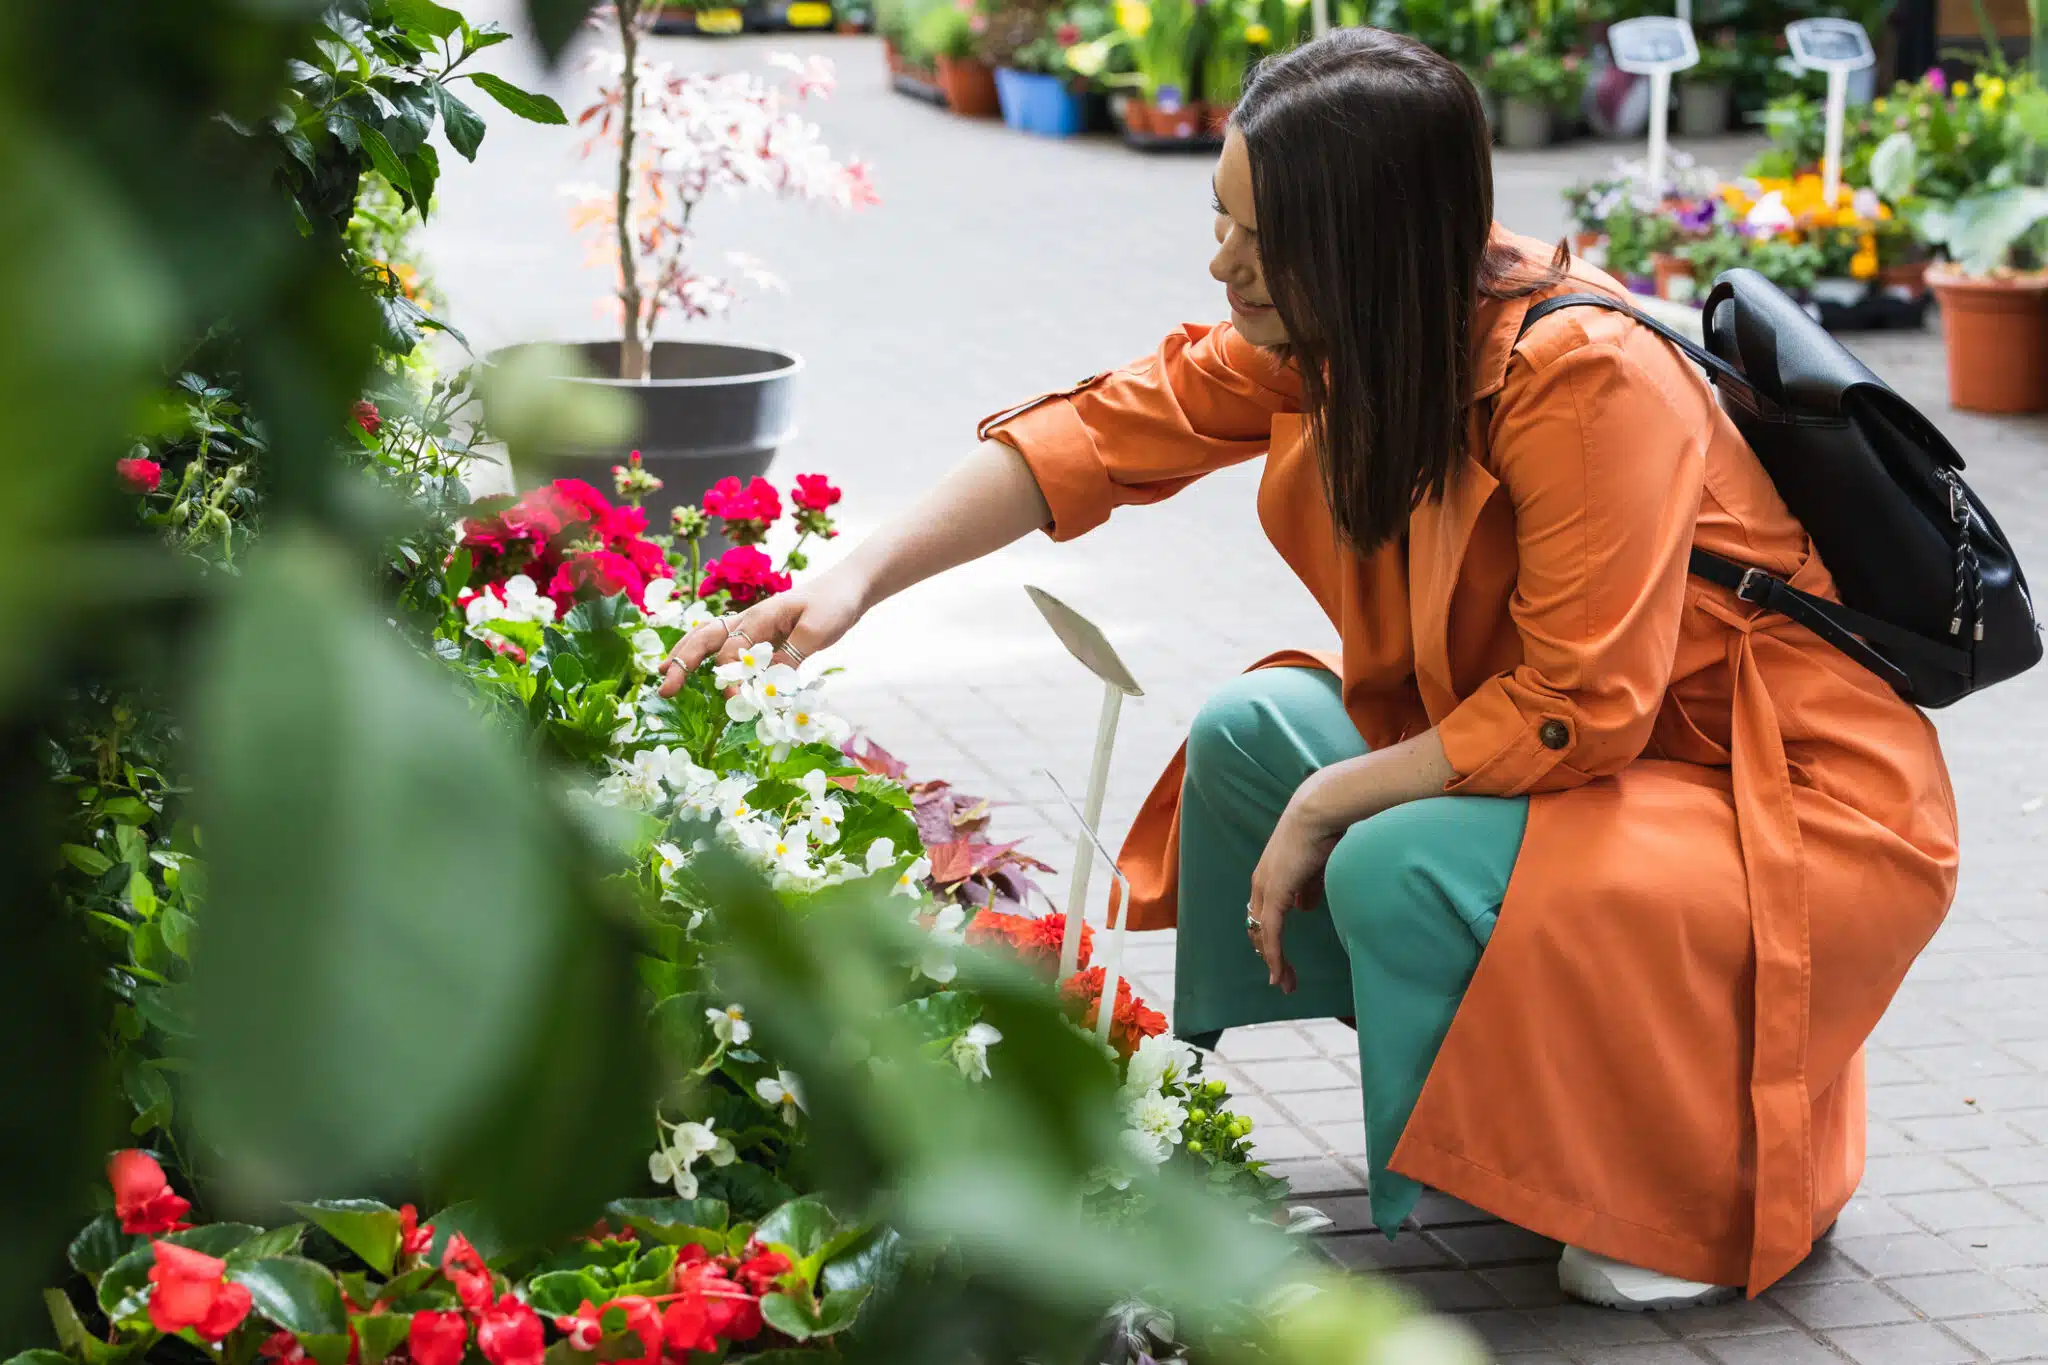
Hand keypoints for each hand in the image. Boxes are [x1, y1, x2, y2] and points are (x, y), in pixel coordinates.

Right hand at [657, 569, 869, 696]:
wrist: (848, 588)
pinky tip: (694, 668)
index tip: (736, 701)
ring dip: (685, 656)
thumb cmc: (834, 604)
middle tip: (664, 687)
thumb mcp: (818, 630)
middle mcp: (749, 620)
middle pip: (706, 638)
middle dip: (683, 662)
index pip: (733, 650)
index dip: (731, 678)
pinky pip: (726, 647)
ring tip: (664, 675)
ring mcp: (752, 626)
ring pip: (709, 639)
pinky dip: (706, 657)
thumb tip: (767, 679)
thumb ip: (791, 653)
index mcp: (761, 616)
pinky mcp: (761, 636)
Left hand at [1248, 791, 1341, 993]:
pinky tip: (1280, 974)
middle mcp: (1261, 882)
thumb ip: (1308, 888)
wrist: (1320, 811)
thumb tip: (1305, 908)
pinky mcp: (1274, 894)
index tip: (1282, 957)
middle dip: (1270, 954)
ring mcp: (1265, 888)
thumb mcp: (1316, 866)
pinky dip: (1275, 956)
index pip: (1263, 912)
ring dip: (1274, 961)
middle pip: (1258, 927)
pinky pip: (1271, 933)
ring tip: (1285, 983)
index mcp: (1270, 874)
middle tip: (1283, 978)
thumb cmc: (1324, 831)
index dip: (1270, 936)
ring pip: (1262, 934)